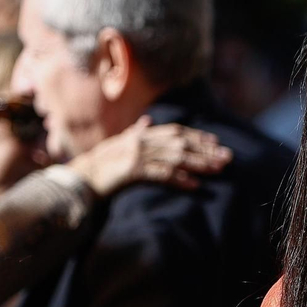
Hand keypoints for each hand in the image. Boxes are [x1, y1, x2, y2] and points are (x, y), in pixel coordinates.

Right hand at [64, 117, 232, 195]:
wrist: (80, 178)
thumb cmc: (99, 164)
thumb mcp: (118, 143)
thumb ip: (135, 132)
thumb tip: (145, 121)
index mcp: (140, 134)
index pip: (175, 132)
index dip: (197, 136)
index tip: (215, 142)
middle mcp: (141, 141)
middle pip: (180, 143)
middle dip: (205, 150)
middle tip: (226, 157)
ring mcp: (136, 155)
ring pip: (175, 157)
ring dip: (199, 164)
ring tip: (217, 170)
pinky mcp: (132, 171)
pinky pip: (160, 175)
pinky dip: (179, 179)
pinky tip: (194, 185)